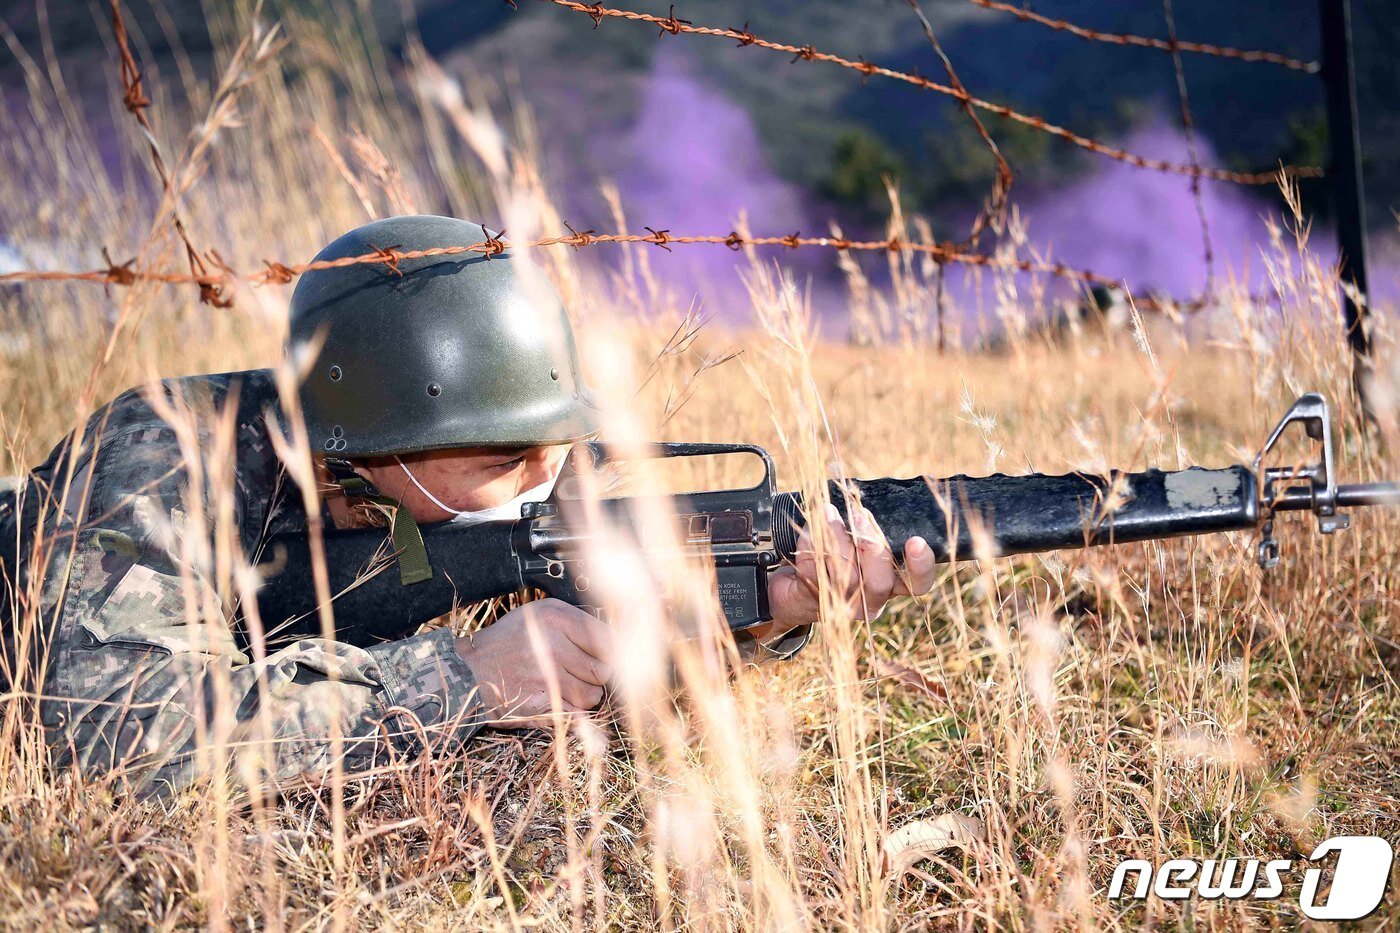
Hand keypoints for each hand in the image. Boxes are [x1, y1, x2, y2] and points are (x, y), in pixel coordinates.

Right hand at [455, 598, 613, 727]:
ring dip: (584, 696)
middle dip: (595, 676)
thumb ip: (577, 623)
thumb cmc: (508, 642)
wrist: (468, 672)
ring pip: (593, 696)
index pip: (608, 639)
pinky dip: (571, 713)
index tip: (607, 658)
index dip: (612, 653)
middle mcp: (553, 645)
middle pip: (603, 671)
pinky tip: (557, 702)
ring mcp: (547, 677)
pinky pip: (576, 714)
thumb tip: (619, 640)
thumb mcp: (539, 615)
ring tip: (564, 687)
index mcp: (556, 618)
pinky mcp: (540, 704)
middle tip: (578, 673)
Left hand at [766, 503, 936, 629]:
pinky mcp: (816, 602)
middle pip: (880, 582)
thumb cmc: (836, 555)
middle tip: (859, 515)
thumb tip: (870, 492)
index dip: (921, 565)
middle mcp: (872, 600)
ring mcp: (844, 605)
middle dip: (870, 544)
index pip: (917, 583)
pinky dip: (811, 544)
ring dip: (836, 537)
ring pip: (846, 576)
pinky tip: (809, 528)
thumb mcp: (858, 541)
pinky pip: (815, 572)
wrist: (794, 585)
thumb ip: (870, 526)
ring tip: (828, 512)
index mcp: (892, 584)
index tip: (916, 541)